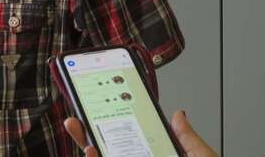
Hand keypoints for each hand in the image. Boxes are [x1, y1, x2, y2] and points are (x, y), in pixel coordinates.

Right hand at [63, 111, 218, 156]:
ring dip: (90, 152)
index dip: (112, 127)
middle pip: (110, 152)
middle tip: (76, 122)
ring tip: (85, 140)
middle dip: (88, 137)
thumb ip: (187, 139)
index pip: (129, 142)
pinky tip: (93, 154)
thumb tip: (178, 115)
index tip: (99, 112)